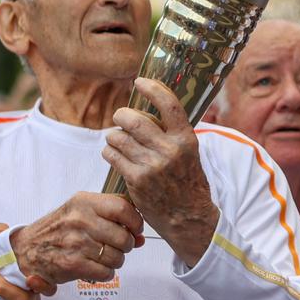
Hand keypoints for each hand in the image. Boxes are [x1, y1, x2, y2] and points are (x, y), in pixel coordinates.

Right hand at [11, 193, 143, 284]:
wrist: (26, 248)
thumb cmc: (59, 228)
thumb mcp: (81, 210)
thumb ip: (113, 217)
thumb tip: (141, 238)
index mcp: (84, 202)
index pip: (123, 209)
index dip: (135, 222)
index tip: (135, 229)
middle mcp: (80, 220)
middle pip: (124, 237)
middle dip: (126, 246)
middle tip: (117, 246)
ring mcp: (76, 243)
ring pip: (117, 257)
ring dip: (115, 260)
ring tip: (102, 256)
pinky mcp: (72, 264)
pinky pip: (106, 272)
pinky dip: (105, 272)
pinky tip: (95, 267)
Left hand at [105, 77, 218, 265]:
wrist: (188, 217)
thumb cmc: (188, 182)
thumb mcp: (190, 153)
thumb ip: (173, 133)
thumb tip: (153, 108)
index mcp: (186, 138)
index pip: (169, 104)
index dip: (152, 88)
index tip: (139, 82)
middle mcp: (169, 150)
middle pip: (134, 119)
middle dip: (121, 116)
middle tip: (121, 118)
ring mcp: (151, 165)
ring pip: (118, 137)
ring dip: (113, 136)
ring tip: (116, 140)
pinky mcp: (136, 180)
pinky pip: (112, 155)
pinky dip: (109, 152)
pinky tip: (114, 154)